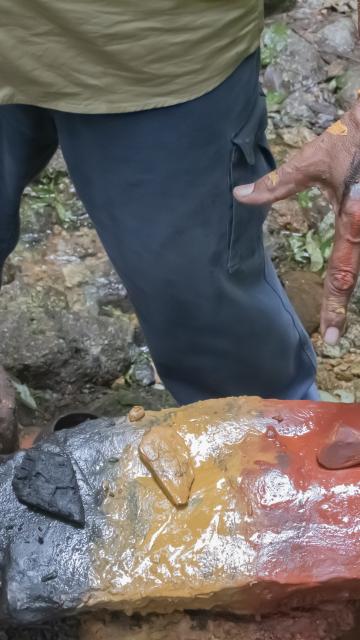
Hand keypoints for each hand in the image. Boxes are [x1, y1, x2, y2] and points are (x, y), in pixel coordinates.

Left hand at [234, 101, 359, 345]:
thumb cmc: (350, 139)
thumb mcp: (312, 161)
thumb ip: (277, 185)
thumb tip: (239, 196)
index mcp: (355, 224)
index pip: (343, 277)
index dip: (337, 311)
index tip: (331, 341)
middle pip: (358, 278)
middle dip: (346, 307)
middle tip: (335, 334)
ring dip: (350, 290)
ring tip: (339, 316)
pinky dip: (356, 266)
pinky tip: (346, 281)